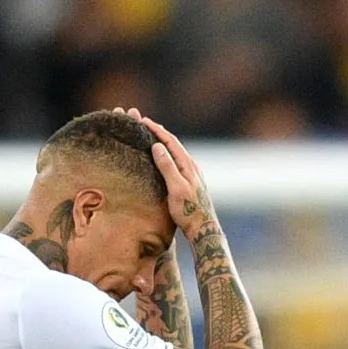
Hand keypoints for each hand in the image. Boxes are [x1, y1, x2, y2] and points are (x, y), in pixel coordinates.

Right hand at [113, 108, 215, 236]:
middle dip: (160, 132)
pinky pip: (177, 161)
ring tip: (153, 136)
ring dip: (164, 142)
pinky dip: (168, 154)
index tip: (143, 121)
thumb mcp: (176, 189)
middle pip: (174, 144)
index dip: (157, 130)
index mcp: (187, 165)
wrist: (203, 227)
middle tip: (145, 123)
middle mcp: (191, 166)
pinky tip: (164, 158)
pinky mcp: (191, 181)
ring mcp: (192, 174)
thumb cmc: (188, 211)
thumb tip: (157, 146)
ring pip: (176, 152)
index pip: (170, 141)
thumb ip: (167, 167)